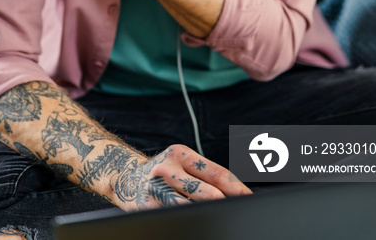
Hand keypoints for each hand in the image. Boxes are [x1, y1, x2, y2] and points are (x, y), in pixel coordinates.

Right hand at [111, 144, 251, 210]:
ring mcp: (156, 189)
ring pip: (193, 208)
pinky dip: (189, 219)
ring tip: (220, 218)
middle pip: (208, 192)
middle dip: (226, 204)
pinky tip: (197, 221)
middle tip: (240, 211)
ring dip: (209, 214)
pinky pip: (176, 216)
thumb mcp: (180, 163)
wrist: (125, 177)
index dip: (237, 188)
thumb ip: (203, 174)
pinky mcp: (147, 208)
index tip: (250, 198)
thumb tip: (235, 192)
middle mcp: (167, 168)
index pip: (216, 172)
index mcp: (180, 153)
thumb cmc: (163, 172)